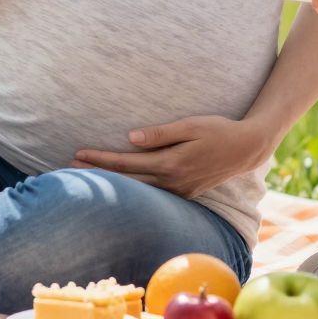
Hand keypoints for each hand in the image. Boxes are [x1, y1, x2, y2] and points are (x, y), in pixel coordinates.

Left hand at [73, 115, 274, 199]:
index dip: (101, 159)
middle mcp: (172, 182)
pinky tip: (121, 188)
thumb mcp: (191, 125)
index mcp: (171, 164)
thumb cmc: (219, 130)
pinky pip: (152, 193)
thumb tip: (130, 138)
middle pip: (127, 182)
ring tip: (89, 179)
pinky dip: (133, 190)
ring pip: (138, 191)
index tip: (78, 154)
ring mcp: (179, 190)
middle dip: (98, 175)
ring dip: (113, 185)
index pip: (126, 163)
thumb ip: (160, 134)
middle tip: (70, 170)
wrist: (247, 148)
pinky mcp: (185, 192)